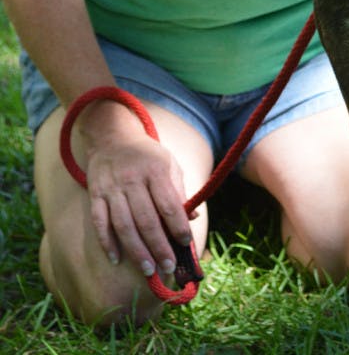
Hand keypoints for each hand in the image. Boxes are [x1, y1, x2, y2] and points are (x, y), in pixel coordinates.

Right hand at [81, 111, 195, 278]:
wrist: (112, 137)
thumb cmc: (147, 155)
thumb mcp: (169, 163)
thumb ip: (179, 190)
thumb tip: (193, 217)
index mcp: (156, 170)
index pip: (169, 203)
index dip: (178, 225)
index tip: (186, 243)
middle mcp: (132, 179)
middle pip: (146, 219)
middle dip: (159, 246)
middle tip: (168, 267)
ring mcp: (112, 188)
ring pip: (123, 225)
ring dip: (136, 250)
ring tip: (148, 270)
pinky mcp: (96, 195)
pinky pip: (100, 222)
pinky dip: (107, 243)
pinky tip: (117, 259)